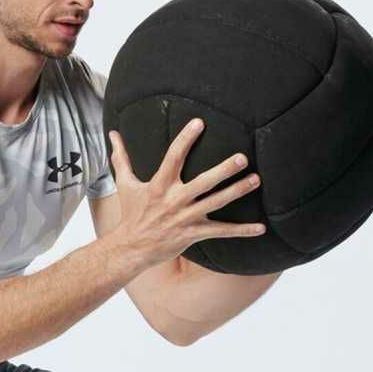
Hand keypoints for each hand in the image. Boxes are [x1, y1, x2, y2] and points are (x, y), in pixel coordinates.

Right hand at [108, 119, 265, 269]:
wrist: (131, 248)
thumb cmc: (131, 214)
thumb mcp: (125, 184)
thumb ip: (122, 157)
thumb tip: (112, 134)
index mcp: (159, 185)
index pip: (173, 157)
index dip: (186, 139)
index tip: (200, 123)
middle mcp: (174, 200)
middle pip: (203, 183)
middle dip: (223, 170)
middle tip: (242, 158)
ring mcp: (185, 218)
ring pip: (215, 203)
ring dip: (237, 192)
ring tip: (255, 180)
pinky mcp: (193, 234)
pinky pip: (221, 232)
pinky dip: (242, 231)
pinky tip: (260, 228)